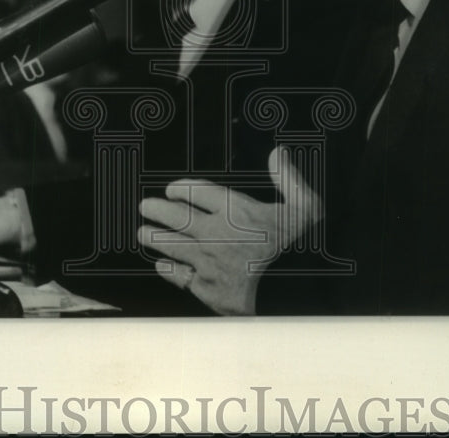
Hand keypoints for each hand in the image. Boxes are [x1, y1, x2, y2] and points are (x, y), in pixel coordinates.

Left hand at [137, 147, 321, 314]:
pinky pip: (180, 276)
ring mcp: (208, 262)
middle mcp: (216, 234)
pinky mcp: (207, 289)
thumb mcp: (306, 208)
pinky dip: (168, 269)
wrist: (300, 295)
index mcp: (237, 211)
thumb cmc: (304, 251)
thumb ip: (289, 179)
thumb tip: (278, 154)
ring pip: (171, 245)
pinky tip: (162, 265)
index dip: (181, 189)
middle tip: (146, 206)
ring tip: (143, 233)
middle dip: (158, 209)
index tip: (172, 189)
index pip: (198, 192)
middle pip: (176, 216)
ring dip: (155, 237)